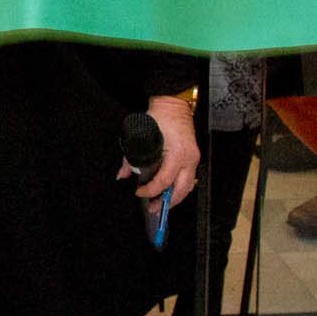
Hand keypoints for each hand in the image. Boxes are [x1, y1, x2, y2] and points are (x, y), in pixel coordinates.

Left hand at [124, 93, 202, 218]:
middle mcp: (188, 158)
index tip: (139, 192)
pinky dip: (180, 189)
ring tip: (161, 205)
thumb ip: (130, 158)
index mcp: (177, 154)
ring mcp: (193, 159)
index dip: (150, 191)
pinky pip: (189, 180)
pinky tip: (170, 193)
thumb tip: (123, 175)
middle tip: (153, 209)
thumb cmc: (160, 118)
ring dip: (174, 199)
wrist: (173, 106)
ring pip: (187, 188)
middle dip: (166, 203)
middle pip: (180, 190)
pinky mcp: (193, 158)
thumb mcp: (142, 137)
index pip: (164, 181)